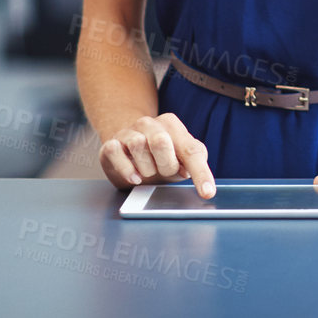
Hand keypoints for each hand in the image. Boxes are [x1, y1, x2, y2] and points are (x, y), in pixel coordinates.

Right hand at [99, 112, 215, 197]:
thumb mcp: (180, 160)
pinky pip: (115, 152)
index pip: (191, 150)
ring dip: (146, 168)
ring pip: (137, 145)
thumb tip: (191, 174)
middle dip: (166, 165)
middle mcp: (150, 124)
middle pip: (161, 142)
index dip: (201, 173)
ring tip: (147, 171)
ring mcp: (129, 131)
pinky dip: (126, 168)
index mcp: (173, 126)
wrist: (126, 150)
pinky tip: (135, 177)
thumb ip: (192, 163)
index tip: (207, 193)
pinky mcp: (110, 143)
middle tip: (164, 172)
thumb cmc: (159, 157)